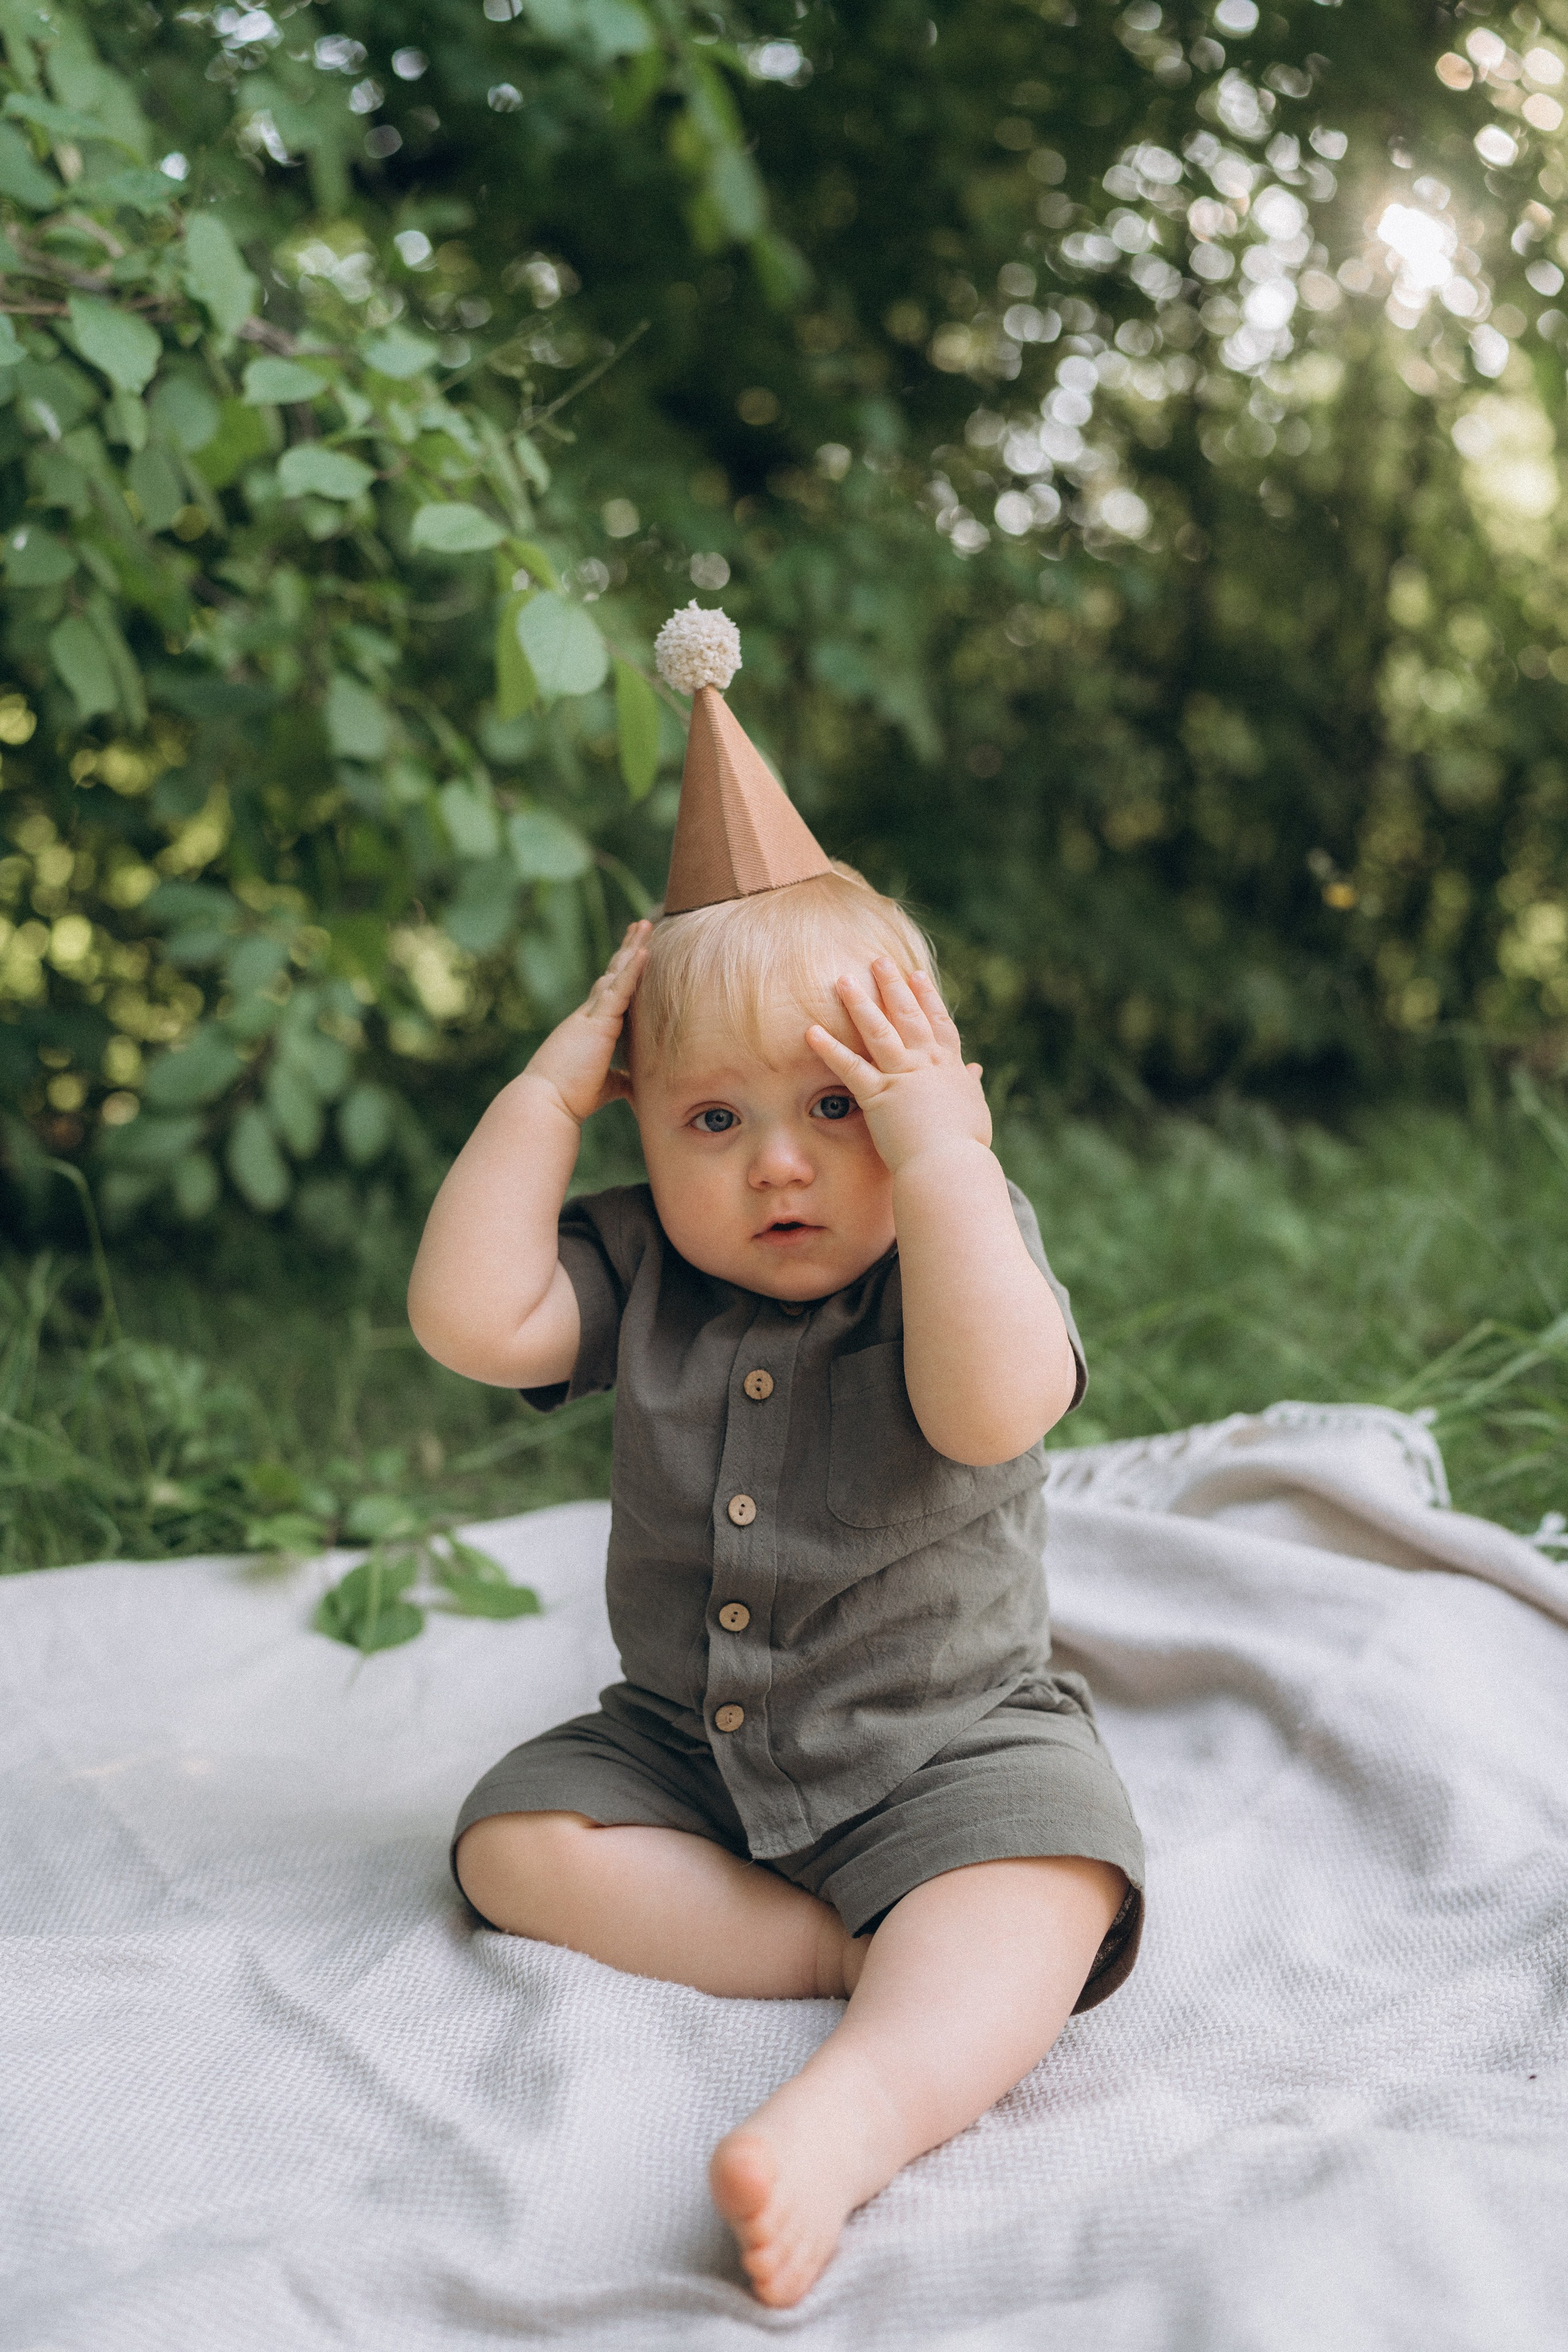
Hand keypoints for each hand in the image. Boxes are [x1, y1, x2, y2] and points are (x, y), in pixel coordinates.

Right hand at [523, 920, 649, 1125]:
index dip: (623, 971)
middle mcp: (589, 1015)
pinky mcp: (597, 1023)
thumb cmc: (571, 1096)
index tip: (634, 953)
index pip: (611, 992)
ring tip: (645, 925)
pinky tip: (645, 952)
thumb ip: (619, 1079)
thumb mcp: (604, 1084)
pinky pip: (619, 990)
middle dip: (628, 950)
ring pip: (616, 974)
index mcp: (591, 1027)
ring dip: (632, 949)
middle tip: (641, 926)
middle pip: (613, 974)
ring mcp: (592, 1016)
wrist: (548, 1101)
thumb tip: (637, 1085)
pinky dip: (632, 971)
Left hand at [805, 958, 991, 1176]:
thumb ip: (970, 1085)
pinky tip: (810, 1031)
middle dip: (892, 986)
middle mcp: (927, 1064)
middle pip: (908, 1016)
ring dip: (859, 1003)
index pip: (938, 1024)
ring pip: (879, 1031)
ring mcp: (903, 1077)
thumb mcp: (974, 1110)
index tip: (916, 975)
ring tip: (842, 980)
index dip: (927, 998)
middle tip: (878, 960)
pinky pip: (850, 1067)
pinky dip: (829, 1048)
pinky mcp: (879, 1095)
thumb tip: (975, 1069)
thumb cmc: (965, 1148)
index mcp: (950, 1068)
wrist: (950, 1167)